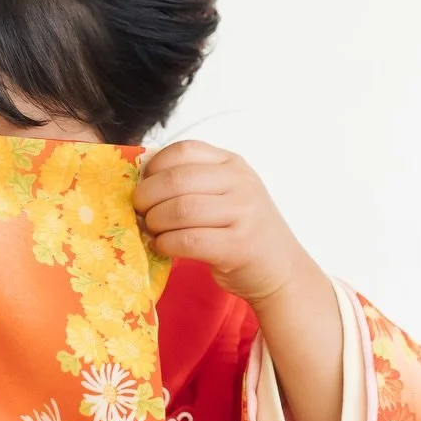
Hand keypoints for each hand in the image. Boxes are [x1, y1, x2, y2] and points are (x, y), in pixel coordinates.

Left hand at [134, 140, 326, 304]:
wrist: (280, 271)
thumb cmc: (241, 231)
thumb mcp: (225, 194)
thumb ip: (192, 181)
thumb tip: (139, 181)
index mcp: (232, 163)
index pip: (184, 150)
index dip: (154, 167)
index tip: (143, 184)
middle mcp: (241, 183)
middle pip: (176, 180)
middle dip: (146, 197)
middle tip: (139, 212)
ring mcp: (244, 213)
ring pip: (180, 210)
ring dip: (154, 222)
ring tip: (151, 231)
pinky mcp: (239, 246)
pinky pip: (188, 240)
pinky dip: (166, 244)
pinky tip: (163, 247)